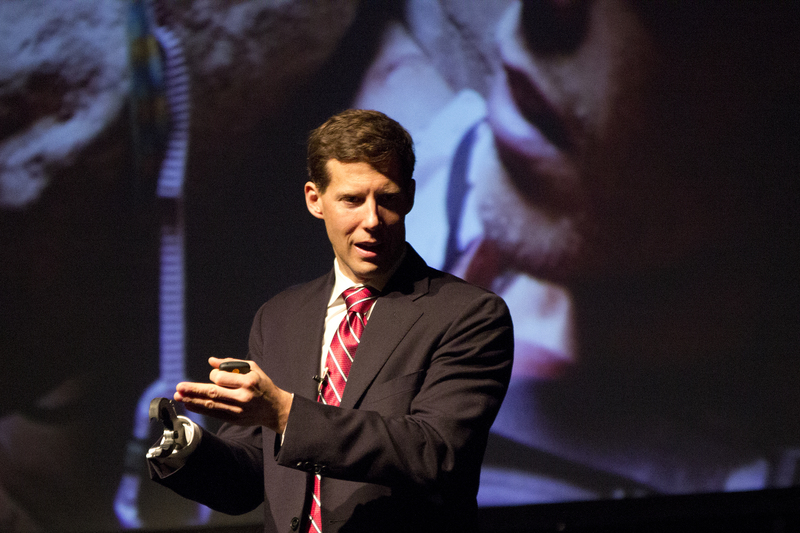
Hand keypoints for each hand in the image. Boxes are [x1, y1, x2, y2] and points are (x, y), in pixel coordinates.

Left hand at [174, 357, 292, 433]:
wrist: (275, 409)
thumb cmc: (263, 385)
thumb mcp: (253, 369)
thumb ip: (232, 364)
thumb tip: (211, 361)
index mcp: (248, 382)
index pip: (222, 379)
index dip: (213, 376)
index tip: (213, 376)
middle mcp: (242, 397)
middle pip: (213, 393)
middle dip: (194, 390)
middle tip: (179, 387)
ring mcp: (238, 411)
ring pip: (211, 405)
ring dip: (193, 401)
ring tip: (179, 396)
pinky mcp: (235, 419)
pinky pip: (214, 414)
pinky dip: (201, 409)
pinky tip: (190, 405)